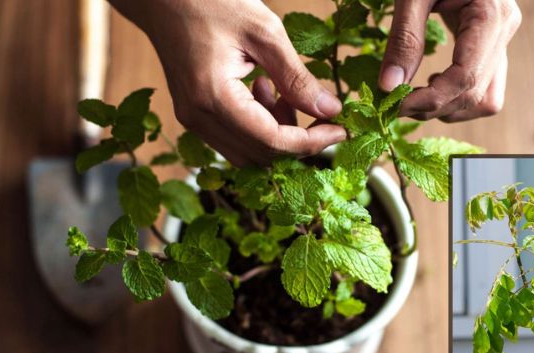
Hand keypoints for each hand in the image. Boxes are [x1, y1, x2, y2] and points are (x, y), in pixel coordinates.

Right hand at [110, 0, 346, 165]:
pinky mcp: (193, 114)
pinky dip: (260, 126)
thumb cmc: (210, 0)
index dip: (313, 142)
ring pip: (248, 152)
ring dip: (278, 134)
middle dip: (298, 141)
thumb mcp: (264, 33)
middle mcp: (198, 117)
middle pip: (261, 155)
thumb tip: (331, 110)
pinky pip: (234, 137)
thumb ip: (297, 77)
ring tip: (287, 94)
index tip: (342, 130)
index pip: (273, 142)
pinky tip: (266, 91)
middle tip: (323, 114)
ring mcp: (192, 118)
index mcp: (212, 97)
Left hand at [379, 0, 520, 121]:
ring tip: (417, 97)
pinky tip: (433, 85)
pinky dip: (459, 96)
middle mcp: (505, 29)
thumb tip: (389, 86)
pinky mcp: (496, 43)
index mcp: (491, 14)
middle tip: (397, 103)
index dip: (431, 99)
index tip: (396, 104)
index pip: (466, 77)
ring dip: (452, 108)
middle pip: (477, 94)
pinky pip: (486, 86)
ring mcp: (505, 38)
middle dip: (436, 106)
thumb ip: (404, 39)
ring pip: (488, 99)